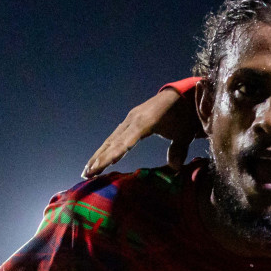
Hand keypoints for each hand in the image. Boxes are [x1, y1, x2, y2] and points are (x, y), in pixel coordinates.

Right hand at [82, 85, 204, 178]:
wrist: (181, 96)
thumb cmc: (183, 116)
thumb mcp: (184, 134)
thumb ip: (178, 150)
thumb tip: (173, 168)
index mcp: (146, 121)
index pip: (127, 140)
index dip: (115, 153)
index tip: (103, 164)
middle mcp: (133, 119)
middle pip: (113, 141)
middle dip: (99, 158)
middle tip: (87, 174)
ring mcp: (130, 119)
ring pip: (111, 139)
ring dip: (98, 155)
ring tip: (87, 171)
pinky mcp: (130, 121)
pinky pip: (116, 136)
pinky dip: (106, 149)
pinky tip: (98, 159)